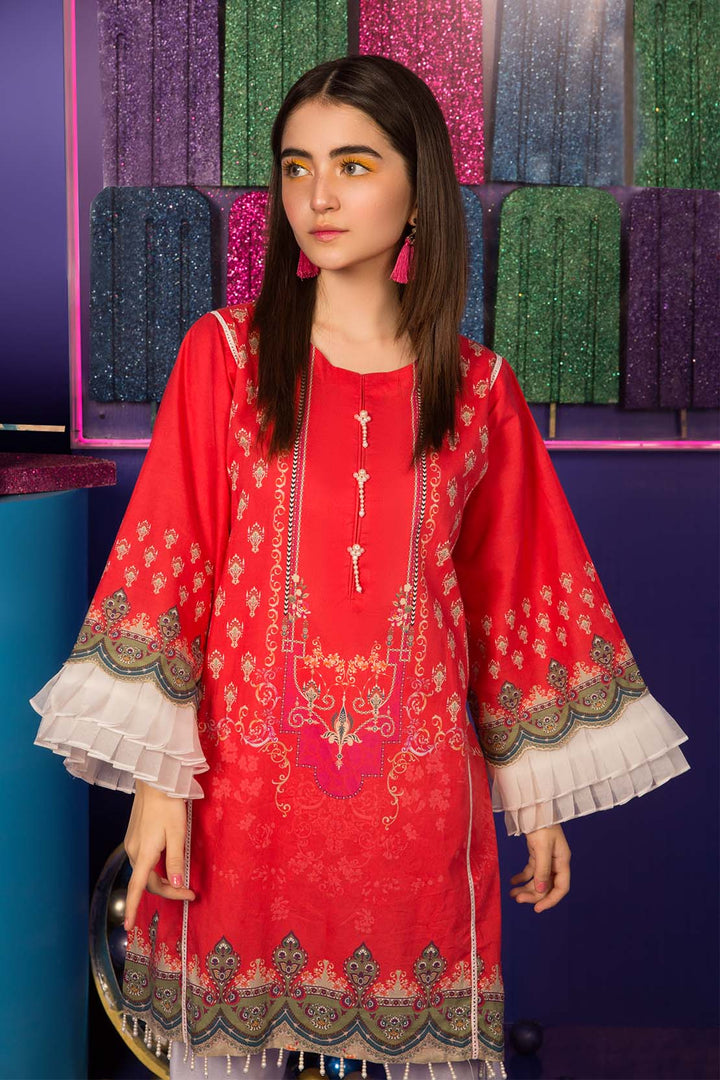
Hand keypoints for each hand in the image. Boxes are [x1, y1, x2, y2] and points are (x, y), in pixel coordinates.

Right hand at [123, 778, 196, 932]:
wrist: (155, 781)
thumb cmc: (169, 805)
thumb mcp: (178, 833)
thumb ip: (176, 860)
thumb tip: (175, 883)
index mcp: (144, 853)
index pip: (138, 888)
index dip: (132, 909)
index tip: (128, 928)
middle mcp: (133, 851)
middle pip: (147, 882)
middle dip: (168, 891)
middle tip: (190, 893)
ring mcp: (131, 844)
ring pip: (145, 872)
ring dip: (161, 881)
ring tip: (182, 882)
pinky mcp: (134, 838)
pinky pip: (143, 861)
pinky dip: (155, 870)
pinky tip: (167, 866)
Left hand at [509, 822, 570, 911]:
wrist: (533, 806)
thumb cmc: (541, 824)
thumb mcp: (542, 847)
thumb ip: (542, 869)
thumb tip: (542, 890)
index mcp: (562, 861)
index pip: (561, 888)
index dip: (550, 900)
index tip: (537, 909)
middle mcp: (556, 862)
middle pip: (547, 885)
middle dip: (533, 894)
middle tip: (518, 899)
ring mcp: (546, 858)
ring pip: (538, 880)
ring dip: (526, 887)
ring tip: (512, 894)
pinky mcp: (537, 853)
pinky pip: (531, 871)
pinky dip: (522, 877)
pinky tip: (513, 882)